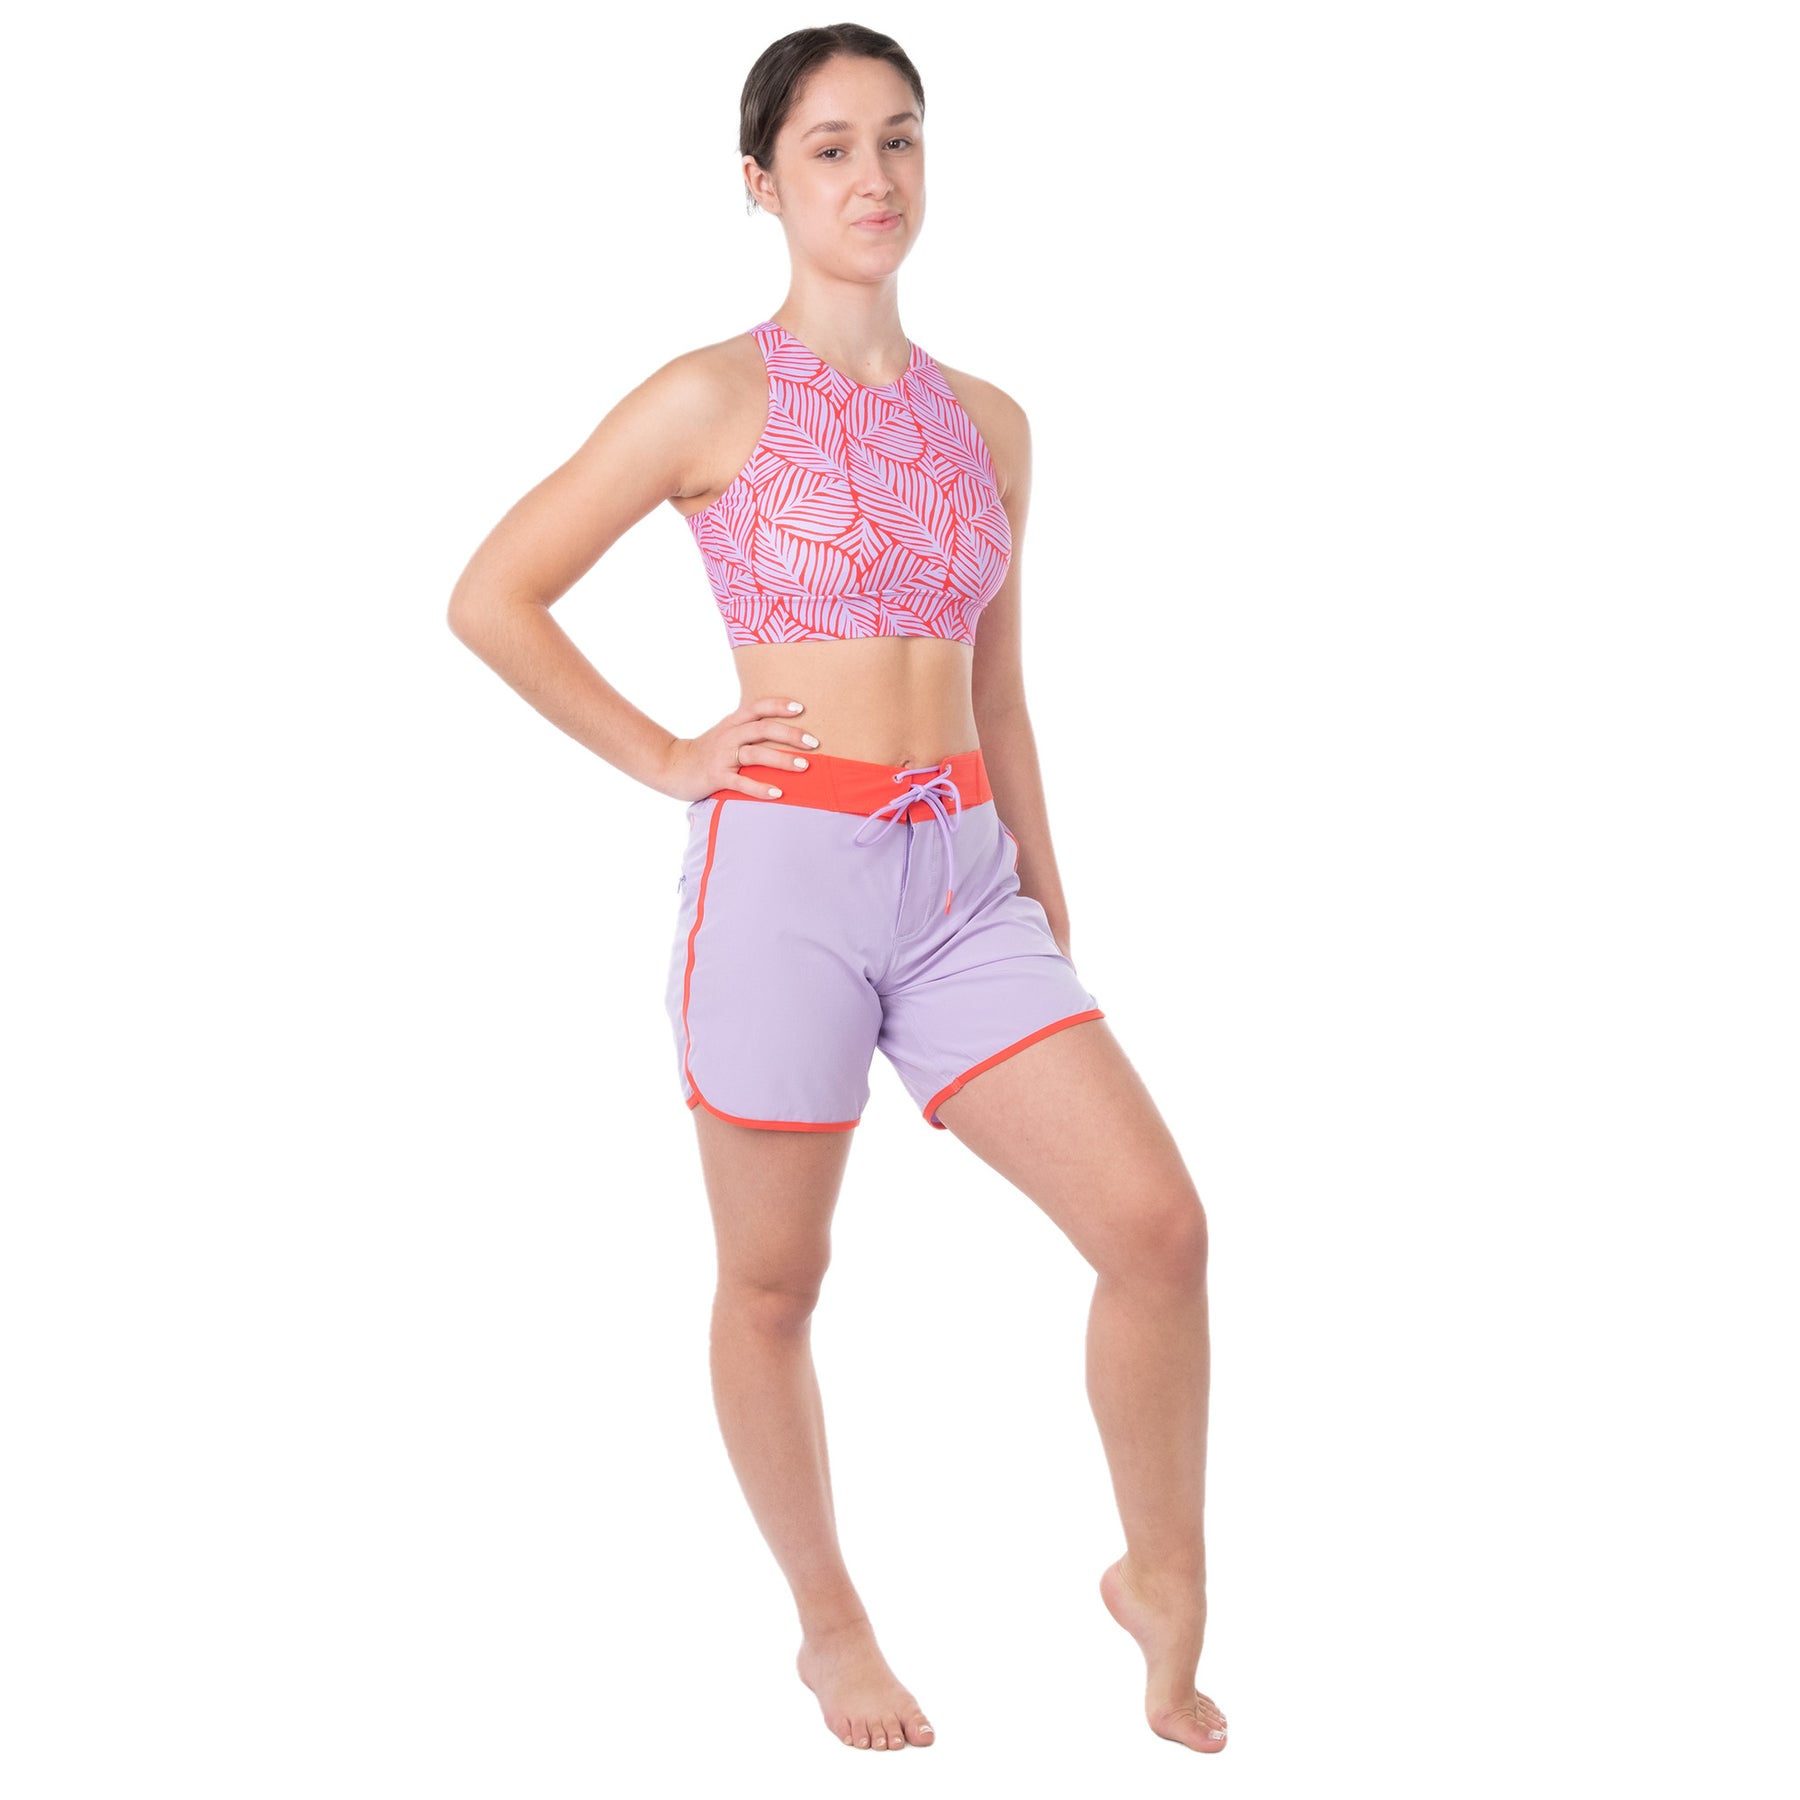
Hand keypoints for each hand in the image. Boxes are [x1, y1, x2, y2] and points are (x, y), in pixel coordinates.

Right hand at [659, 697, 819, 803]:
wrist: (672, 767)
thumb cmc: (707, 751)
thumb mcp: (726, 733)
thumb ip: (750, 728)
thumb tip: (785, 729)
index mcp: (732, 722)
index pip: (757, 707)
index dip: (778, 705)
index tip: (801, 707)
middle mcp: (728, 735)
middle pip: (762, 729)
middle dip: (790, 734)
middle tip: (814, 742)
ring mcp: (722, 756)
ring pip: (755, 754)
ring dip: (782, 759)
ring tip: (804, 766)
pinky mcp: (716, 777)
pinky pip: (741, 782)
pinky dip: (760, 788)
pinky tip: (778, 793)